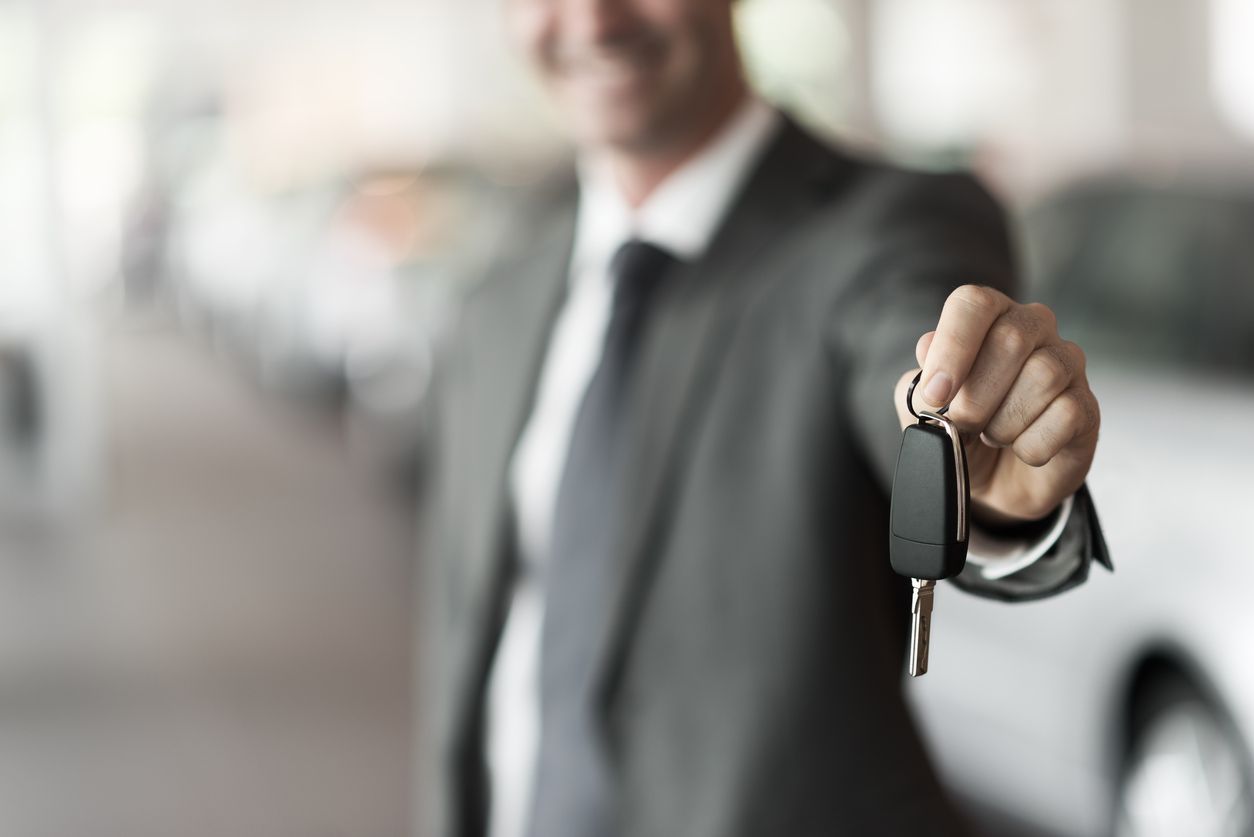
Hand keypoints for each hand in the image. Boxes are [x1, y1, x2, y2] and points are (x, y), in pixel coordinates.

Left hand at [894, 285, 1099, 525]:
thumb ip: (921, 380)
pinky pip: (1066, 415)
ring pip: (1043, 375)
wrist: (989, 482)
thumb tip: (928, 346)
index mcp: (988, 318)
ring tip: (995, 435)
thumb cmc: (958, 431)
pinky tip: (1022, 449)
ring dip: (1005, 421)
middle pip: (1010, 339)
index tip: (937, 394)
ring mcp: (1067, 363)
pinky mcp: (1087, 405)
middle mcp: (1033, 328)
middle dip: (977, 395)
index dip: (953, 347)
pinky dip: (1032, 445)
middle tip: (966, 424)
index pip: (974, 303)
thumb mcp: (923, 408)